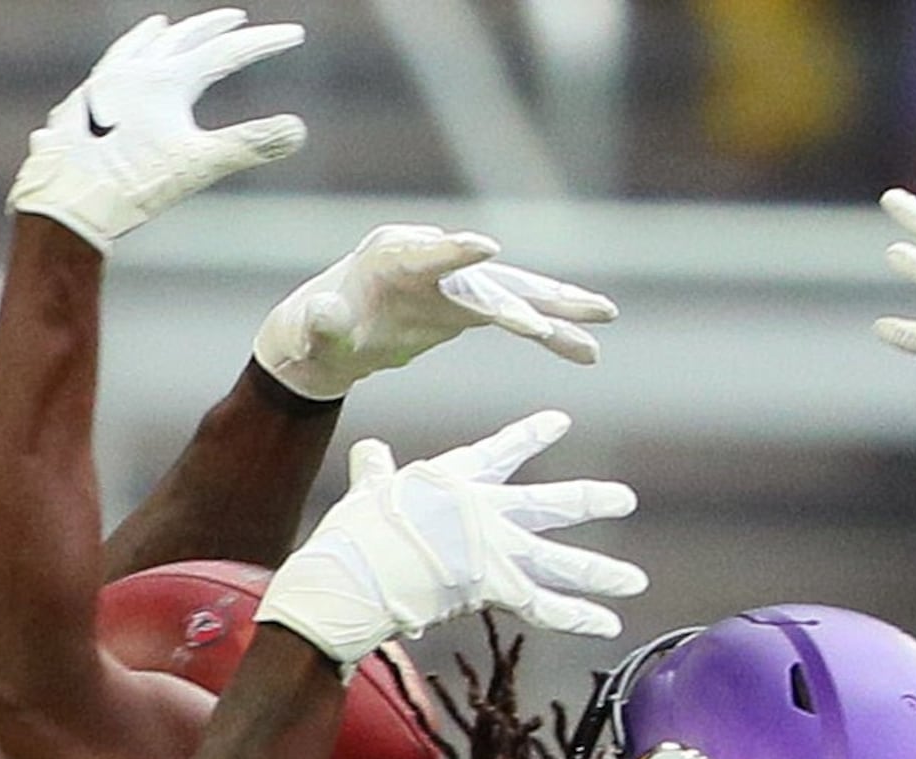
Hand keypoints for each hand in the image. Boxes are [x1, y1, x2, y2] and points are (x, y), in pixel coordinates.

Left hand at [10, 8, 305, 254]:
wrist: (66, 206)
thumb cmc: (130, 188)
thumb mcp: (196, 166)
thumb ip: (247, 145)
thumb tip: (296, 130)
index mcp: (167, 79)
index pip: (226, 52)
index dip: (264, 43)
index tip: (294, 35)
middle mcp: (133, 74)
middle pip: (181, 39)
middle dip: (211, 27)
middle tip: (234, 18)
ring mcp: (100, 91)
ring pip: (130, 49)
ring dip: (151, 37)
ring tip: (160, 28)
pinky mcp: (74, 114)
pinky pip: (96, 81)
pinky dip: (110, 71)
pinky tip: (103, 80)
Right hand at [253, 409, 643, 665]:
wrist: (356, 573)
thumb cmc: (354, 535)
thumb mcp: (365, 491)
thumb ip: (374, 470)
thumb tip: (367, 450)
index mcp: (456, 479)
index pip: (502, 452)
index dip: (531, 436)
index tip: (560, 422)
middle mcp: (487, 511)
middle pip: (549, 504)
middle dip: (589, 501)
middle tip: (624, 499)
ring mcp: (496, 549)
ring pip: (559, 561)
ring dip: (599, 572)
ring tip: (634, 581)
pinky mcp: (496, 587)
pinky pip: (545, 608)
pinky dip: (578, 617)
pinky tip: (610, 624)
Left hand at [255, 224, 616, 397]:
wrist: (326, 334)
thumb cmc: (313, 333)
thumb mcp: (311, 333)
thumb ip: (321, 324)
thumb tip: (326, 313)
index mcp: (395, 258)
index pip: (431, 254)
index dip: (457, 253)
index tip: (487, 249)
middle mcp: (435, 261)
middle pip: (490, 277)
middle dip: (530, 294)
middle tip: (567, 310)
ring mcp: (456, 284)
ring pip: (515, 295)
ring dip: (559, 311)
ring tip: (603, 321)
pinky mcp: (467, 309)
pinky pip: (515, 321)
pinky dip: (549, 334)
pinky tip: (585, 352)